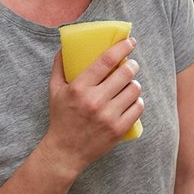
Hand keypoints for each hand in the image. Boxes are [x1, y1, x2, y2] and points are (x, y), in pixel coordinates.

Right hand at [41, 38, 143, 173]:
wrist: (65, 152)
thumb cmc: (61, 118)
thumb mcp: (55, 91)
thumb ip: (60, 66)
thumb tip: (66, 46)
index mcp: (79, 88)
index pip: (106, 60)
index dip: (122, 47)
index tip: (130, 41)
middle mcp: (94, 101)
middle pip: (125, 73)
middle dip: (132, 64)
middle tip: (131, 64)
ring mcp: (108, 116)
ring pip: (135, 89)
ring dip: (134, 83)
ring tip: (129, 84)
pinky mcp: (118, 129)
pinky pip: (138, 107)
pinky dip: (137, 101)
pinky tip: (131, 100)